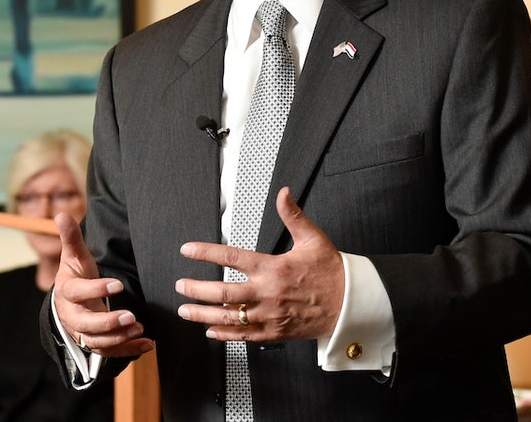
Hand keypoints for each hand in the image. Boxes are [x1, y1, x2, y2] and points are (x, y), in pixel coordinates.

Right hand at [52, 212, 153, 357]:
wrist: (69, 302)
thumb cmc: (75, 275)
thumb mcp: (74, 257)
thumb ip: (71, 238)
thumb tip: (61, 214)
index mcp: (66, 292)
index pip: (77, 293)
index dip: (96, 289)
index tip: (118, 284)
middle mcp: (72, 316)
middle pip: (86, 325)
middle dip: (109, 323)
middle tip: (132, 316)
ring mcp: (82, 332)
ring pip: (98, 342)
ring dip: (120, 338)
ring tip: (140, 328)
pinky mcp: (94, 344)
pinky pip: (110, 352)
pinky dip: (129, 350)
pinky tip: (148, 344)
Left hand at [175, 186, 344, 341]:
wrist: (350, 304)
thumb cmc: (331, 272)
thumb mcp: (313, 238)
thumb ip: (293, 215)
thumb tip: (283, 194)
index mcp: (273, 268)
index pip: (231, 258)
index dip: (206, 252)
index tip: (188, 250)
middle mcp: (268, 293)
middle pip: (223, 292)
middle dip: (197, 290)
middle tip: (180, 286)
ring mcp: (270, 315)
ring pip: (230, 317)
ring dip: (204, 315)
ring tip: (185, 310)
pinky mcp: (275, 332)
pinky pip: (245, 335)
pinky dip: (226, 334)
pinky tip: (211, 331)